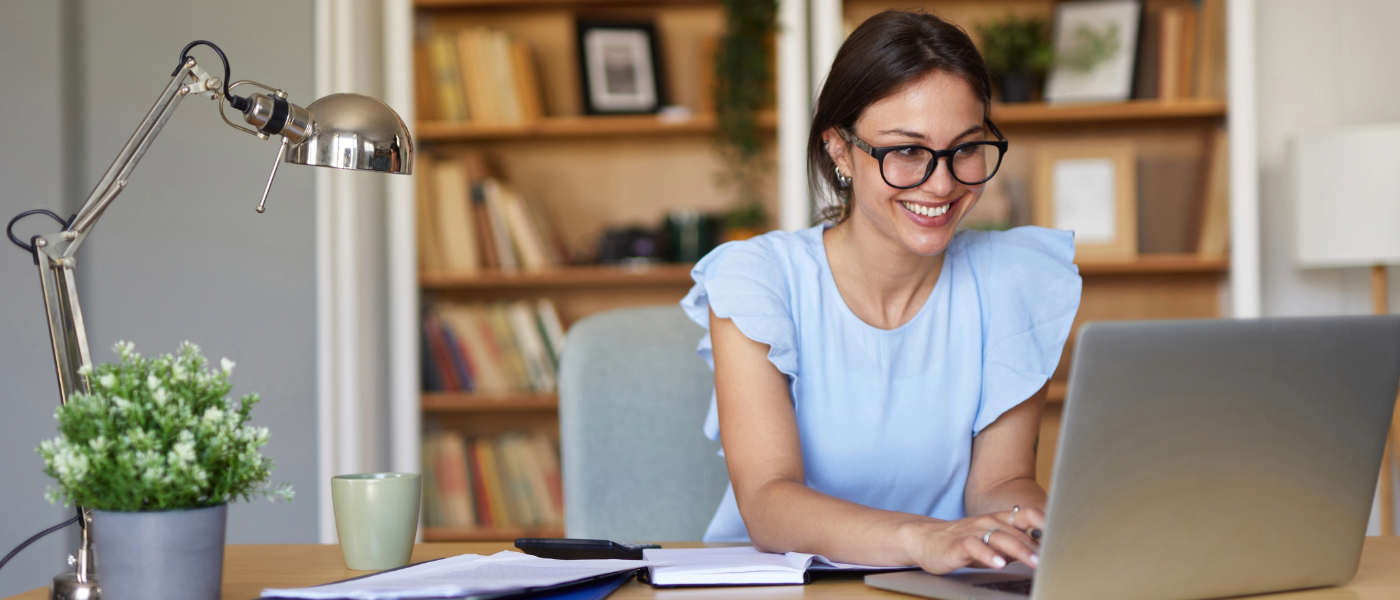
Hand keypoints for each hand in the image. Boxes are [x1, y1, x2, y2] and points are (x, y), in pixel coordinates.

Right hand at [898, 508, 1041, 574]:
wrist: (925, 539)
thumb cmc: (964, 542)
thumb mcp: (993, 542)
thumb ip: (1016, 544)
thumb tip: (1043, 552)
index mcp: (1000, 520)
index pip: (1028, 515)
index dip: (1046, 523)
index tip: (1062, 536)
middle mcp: (988, 522)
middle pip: (1017, 531)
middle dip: (1036, 545)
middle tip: (1051, 557)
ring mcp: (973, 532)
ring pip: (999, 537)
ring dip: (1018, 549)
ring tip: (1033, 562)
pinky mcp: (957, 544)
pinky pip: (974, 547)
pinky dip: (987, 555)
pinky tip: (998, 563)